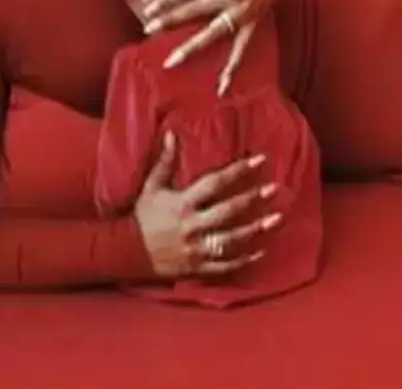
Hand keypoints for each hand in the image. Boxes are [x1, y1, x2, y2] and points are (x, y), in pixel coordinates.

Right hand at [132, 131, 283, 278]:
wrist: (125, 252)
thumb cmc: (142, 216)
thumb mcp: (151, 187)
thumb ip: (165, 162)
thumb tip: (171, 134)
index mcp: (183, 203)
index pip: (215, 183)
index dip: (238, 170)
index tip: (260, 160)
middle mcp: (192, 225)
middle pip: (228, 211)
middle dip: (252, 199)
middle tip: (275, 189)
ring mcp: (195, 248)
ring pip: (230, 239)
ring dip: (254, 229)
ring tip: (276, 219)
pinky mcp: (196, 267)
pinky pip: (223, 266)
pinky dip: (242, 261)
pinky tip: (260, 253)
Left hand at [137, 0, 279, 68]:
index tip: (148, 8)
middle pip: (196, 9)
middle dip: (171, 20)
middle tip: (148, 29)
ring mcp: (243, 12)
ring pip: (213, 33)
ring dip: (190, 47)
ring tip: (169, 61)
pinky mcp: (252, 24)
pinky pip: (241, 49)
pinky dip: (232, 68)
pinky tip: (220, 86)